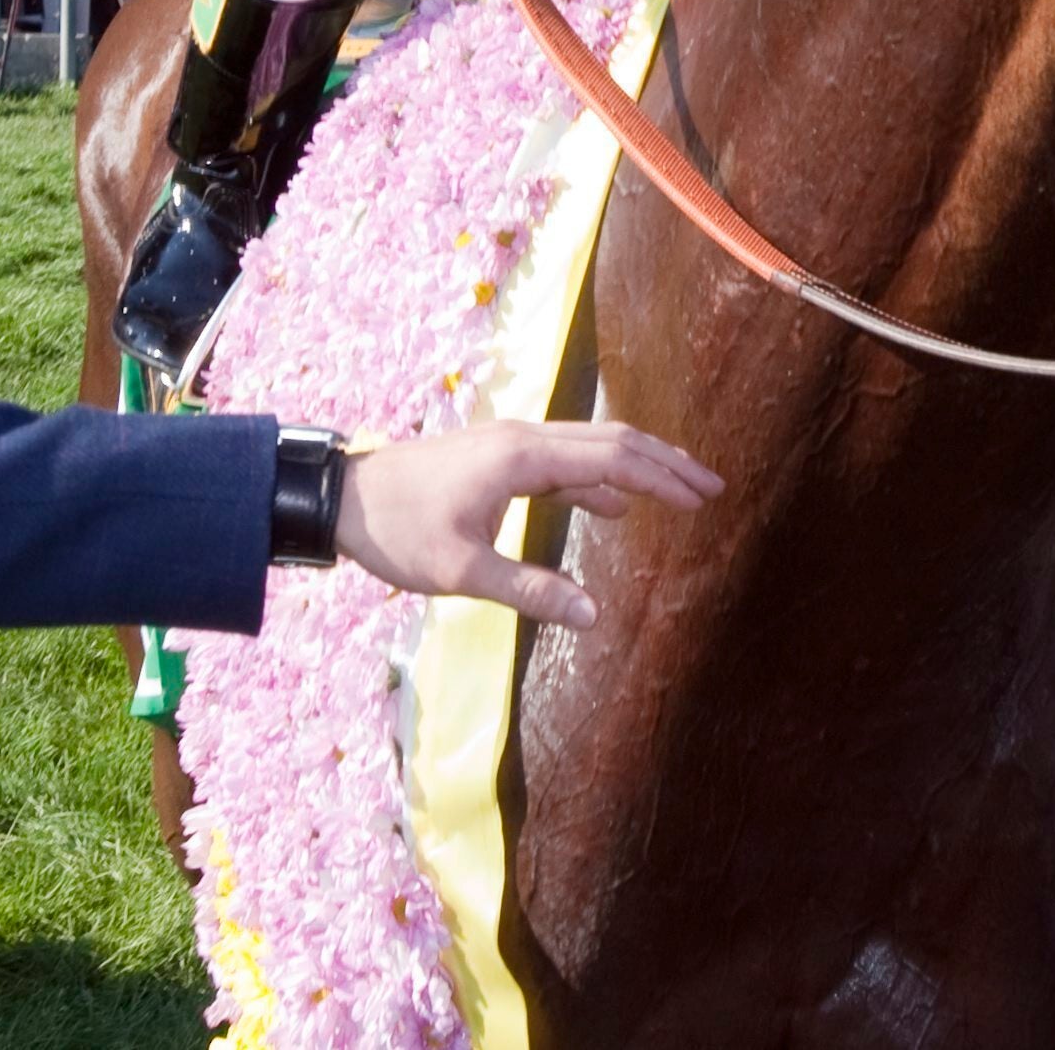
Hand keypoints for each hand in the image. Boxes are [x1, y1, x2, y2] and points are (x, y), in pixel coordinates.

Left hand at [334, 418, 723, 630]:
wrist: (343, 497)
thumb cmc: (399, 532)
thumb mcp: (461, 572)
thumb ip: (530, 591)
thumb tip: (594, 617)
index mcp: (524, 456)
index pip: (612, 459)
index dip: (663, 477)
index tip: (705, 495)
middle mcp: (526, 438)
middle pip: (612, 441)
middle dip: (665, 463)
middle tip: (711, 488)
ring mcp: (513, 445)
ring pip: (591, 448)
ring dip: (637, 468)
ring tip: (679, 493)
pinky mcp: (501, 459)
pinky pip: (565, 464)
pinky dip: (599, 481)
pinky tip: (615, 506)